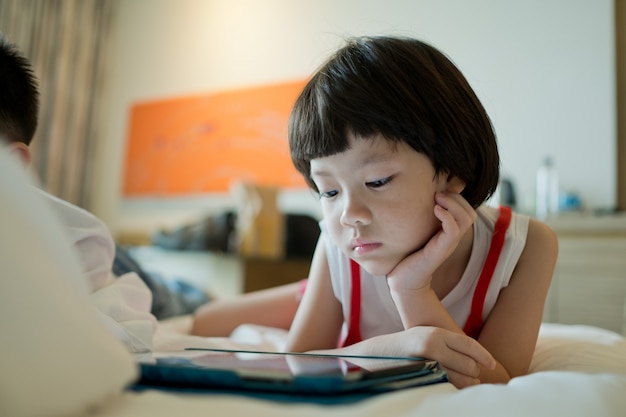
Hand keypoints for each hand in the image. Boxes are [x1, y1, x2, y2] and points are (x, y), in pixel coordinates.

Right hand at [376, 326, 495, 387]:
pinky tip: (450, 385)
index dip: (484, 356)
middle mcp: (433, 346)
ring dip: (466, 382)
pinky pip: (447, 386)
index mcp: (436, 333)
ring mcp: (427, 363)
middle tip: (472, 375)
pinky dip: (453, 388)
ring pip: (461, 379)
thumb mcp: (424, 336)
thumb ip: (445, 342)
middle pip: (469, 364)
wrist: (376, 355)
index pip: (469, 345)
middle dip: (473, 372)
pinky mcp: (422, 377)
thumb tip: (472, 356)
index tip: (493, 364)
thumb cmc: (404, 347)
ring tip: (464, 382)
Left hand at [387, 192, 475, 291]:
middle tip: (438, 194)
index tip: (439, 191)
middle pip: (470, 212)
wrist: (405, 282)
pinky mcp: (440, 250)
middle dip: (457, 198)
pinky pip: (453, 229)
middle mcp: (452, 237)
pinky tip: (435, 210)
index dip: (458, 197)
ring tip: (437, 201)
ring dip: (453, 204)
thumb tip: (415, 199)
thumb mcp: (417, 233)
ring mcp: (448, 244)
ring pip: (466, 218)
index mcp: (449, 232)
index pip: (467, 210)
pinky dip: (447, 216)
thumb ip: (422, 219)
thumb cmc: (407, 256)